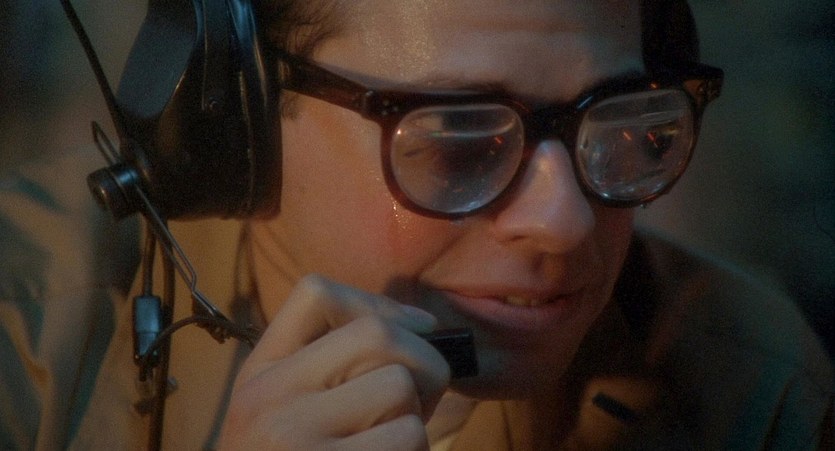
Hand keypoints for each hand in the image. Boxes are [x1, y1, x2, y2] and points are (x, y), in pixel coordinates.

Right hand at [217, 274, 450, 449]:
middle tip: (423, 398)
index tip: (417, 330)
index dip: (382, 304)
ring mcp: (297, 441)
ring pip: (399, 389)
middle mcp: (269, 400)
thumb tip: (423, 327)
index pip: (315, 294)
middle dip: (422, 361)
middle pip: (378, 336)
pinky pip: (407, 439)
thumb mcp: (284, 408)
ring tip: (392, 445)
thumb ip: (331, 365)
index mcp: (260, 374)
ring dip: (415, 420)